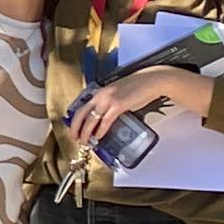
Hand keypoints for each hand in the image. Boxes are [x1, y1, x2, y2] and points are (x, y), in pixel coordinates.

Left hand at [69, 65, 212, 145]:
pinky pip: (105, 121)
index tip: (73, 130)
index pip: (80, 107)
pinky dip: (100, 130)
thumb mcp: (115, 93)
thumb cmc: (136, 87)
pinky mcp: (118, 105)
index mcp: (98, 92)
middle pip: (80, 114)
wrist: (151, 81)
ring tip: (85, 142)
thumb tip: (101, 117)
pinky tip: (99, 137)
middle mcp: (99, 95)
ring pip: (90, 120)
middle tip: (74, 139)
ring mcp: (108, 100)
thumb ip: (106, 103)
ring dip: (86, 133)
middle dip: (75, 129)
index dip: (74, 121)